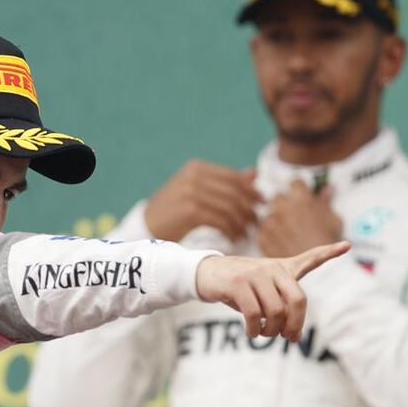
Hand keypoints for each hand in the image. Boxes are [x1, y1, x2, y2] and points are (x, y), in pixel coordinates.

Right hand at [144, 160, 262, 242]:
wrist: (146, 227)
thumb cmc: (173, 211)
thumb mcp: (197, 191)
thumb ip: (224, 182)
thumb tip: (254, 174)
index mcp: (196, 168)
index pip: (233, 176)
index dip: (251, 190)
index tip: (262, 203)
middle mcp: (194, 176)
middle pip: (234, 191)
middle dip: (249, 207)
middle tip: (257, 222)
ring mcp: (191, 192)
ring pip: (229, 206)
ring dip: (241, 222)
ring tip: (245, 233)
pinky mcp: (190, 210)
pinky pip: (220, 220)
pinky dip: (231, 230)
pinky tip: (234, 238)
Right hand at [196, 241, 349, 340]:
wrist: (206, 275)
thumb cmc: (238, 287)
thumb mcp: (261, 290)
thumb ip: (280, 304)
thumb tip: (293, 335)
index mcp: (281, 268)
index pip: (309, 258)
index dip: (328, 253)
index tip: (347, 246)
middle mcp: (271, 268)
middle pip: (297, 300)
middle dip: (295, 325)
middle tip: (287, 337)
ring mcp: (255, 274)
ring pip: (275, 311)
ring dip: (271, 331)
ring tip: (263, 334)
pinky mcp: (238, 283)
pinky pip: (254, 314)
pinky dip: (254, 329)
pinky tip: (251, 332)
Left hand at [258, 180, 342, 257]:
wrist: (317, 272)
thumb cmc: (328, 246)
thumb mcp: (333, 220)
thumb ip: (326, 203)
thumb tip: (328, 189)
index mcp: (301, 199)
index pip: (295, 183)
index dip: (299, 189)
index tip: (301, 195)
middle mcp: (283, 208)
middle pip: (279, 197)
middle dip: (285, 203)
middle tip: (294, 215)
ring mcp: (271, 222)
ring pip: (270, 214)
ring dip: (277, 219)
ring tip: (288, 232)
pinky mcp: (263, 237)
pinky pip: (264, 230)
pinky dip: (270, 234)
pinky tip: (281, 241)